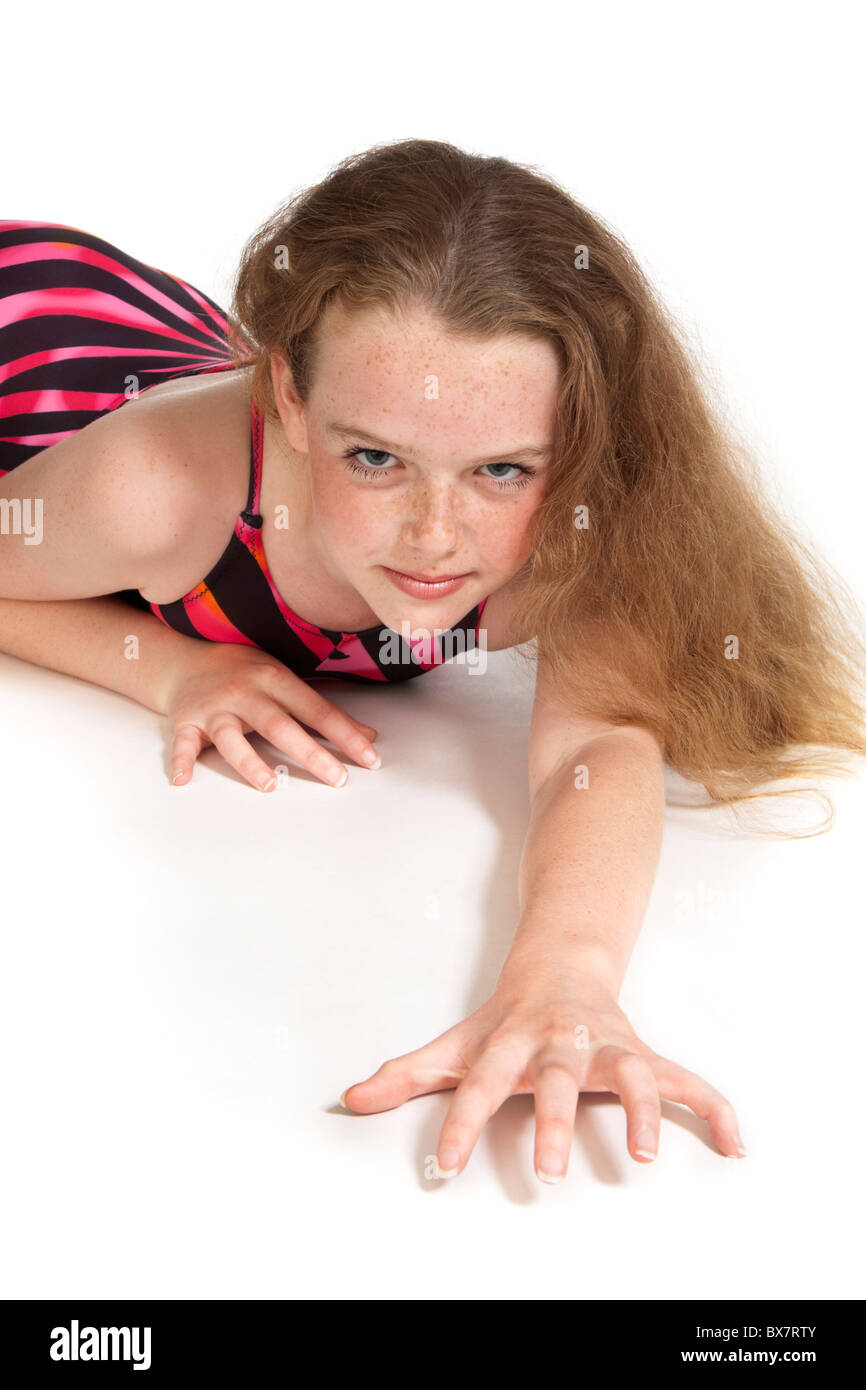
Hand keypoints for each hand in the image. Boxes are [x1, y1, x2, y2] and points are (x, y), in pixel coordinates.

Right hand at [161, 641, 380, 790]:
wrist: (185, 661)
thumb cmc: (242, 672)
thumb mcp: (284, 679)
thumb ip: (321, 709)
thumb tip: (367, 735)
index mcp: (274, 678)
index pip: (317, 710)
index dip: (346, 735)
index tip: (370, 758)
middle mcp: (245, 692)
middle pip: (279, 725)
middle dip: (311, 753)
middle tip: (337, 778)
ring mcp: (214, 708)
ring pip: (231, 737)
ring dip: (250, 762)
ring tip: (270, 785)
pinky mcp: (186, 721)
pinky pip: (183, 744)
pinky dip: (182, 762)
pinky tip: (183, 780)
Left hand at [340, 979, 744, 1181]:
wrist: (562, 960)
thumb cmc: (506, 1016)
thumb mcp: (457, 1042)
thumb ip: (408, 1074)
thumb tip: (352, 1097)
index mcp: (511, 1041)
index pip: (479, 1085)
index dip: (459, 1123)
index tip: (443, 1167)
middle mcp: (561, 1041)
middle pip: (555, 1078)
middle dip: (555, 1121)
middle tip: (552, 1172)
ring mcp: (606, 1044)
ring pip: (627, 1071)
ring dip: (638, 1109)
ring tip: (646, 1155)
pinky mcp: (641, 1052)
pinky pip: (683, 1080)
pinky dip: (712, 1108)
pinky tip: (735, 1142)